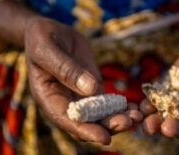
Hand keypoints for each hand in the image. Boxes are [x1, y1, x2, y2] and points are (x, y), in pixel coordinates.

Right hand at [25, 18, 142, 143]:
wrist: (51, 32)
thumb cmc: (41, 39)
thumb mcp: (48, 51)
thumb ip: (67, 70)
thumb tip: (91, 89)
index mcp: (49, 97)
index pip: (67, 120)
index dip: (86, 131)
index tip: (105, 137)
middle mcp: (66, 102)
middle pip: (88, 122)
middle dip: (108, 125)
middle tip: (129, 122)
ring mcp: (81, 96)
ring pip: (101, 114)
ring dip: (118, 118)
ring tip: (138, 116)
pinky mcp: (93, 87)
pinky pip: (108, 102)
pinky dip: (121, 107)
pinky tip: (135, 107)